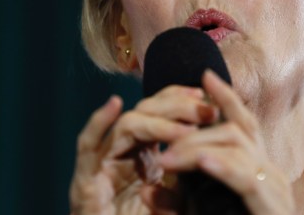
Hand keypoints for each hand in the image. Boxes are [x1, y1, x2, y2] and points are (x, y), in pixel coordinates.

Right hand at [69, 85, 218, 214]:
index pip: (161, 113)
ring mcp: (102, 165)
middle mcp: (122, 153)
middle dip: (177, 107)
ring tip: (187, 129)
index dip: (183, 102)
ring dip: (157, 122)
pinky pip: (87, 146)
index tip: (211, 100)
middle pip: (146, 112)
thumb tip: (219, 145)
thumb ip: (192, 176)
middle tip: (205, 110)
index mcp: (143, 154)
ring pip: (127, 126)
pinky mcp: (84, 182)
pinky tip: (114, 104)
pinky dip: (98, 122)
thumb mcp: (181, 201)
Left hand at [155, 70, 295, 214]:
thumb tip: (149, 187)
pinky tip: (203, 161)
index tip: (205, 75)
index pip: (245, 123)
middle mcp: (271, 173)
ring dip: (198, 149)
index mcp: (260, 169)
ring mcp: (275, 189)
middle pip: (235, 130)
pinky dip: (223, 167)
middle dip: (195, 131)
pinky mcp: (273, 208)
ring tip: (167, 159)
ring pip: (237, 147)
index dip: (227, 96)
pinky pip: (246, 177)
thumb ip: (180, 199)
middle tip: (162, 140)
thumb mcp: (202, 213)